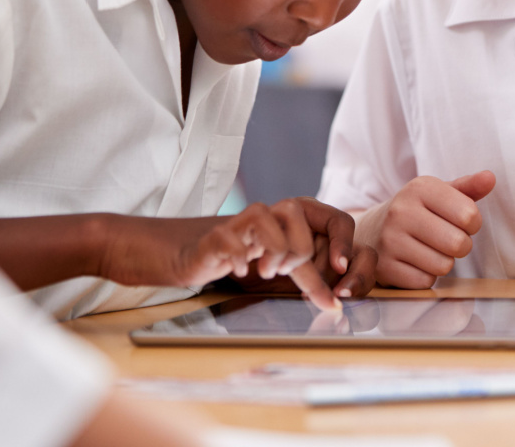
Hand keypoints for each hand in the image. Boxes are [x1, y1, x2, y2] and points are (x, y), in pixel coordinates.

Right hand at [98, 198, 361, 309]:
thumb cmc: (226, 258)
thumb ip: (304, 278)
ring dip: (275, 250)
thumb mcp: (271, 266)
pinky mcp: (214, 236)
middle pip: (300, 212)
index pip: (333, 218)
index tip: (340, 276)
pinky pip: (235, 240)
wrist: (171, 254)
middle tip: (284, 271)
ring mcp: (239, 222)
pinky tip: (234, 270)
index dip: (343, 244)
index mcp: (286, 219)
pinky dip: (239, 259)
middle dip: (301, 251)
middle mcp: (266, 214)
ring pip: (273, 217)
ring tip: (262, 270)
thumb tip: (334, 303)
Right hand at [357, 171, 495, 288]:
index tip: (459, 222)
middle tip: (447, 239)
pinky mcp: (385, 267)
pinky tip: (415, 263)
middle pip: (459, 243)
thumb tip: (490, 178)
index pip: (469, 214)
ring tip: (429, 250)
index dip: (472, 223)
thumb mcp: (439, 194)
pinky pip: (425, 281)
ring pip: (443, 265)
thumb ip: (468, 188)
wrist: (371, 230)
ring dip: (443, 262)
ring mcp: (390, 240)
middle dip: (461, 245)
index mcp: (419, 188)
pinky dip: (426, 276)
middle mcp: (401, 211)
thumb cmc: (417, 211)